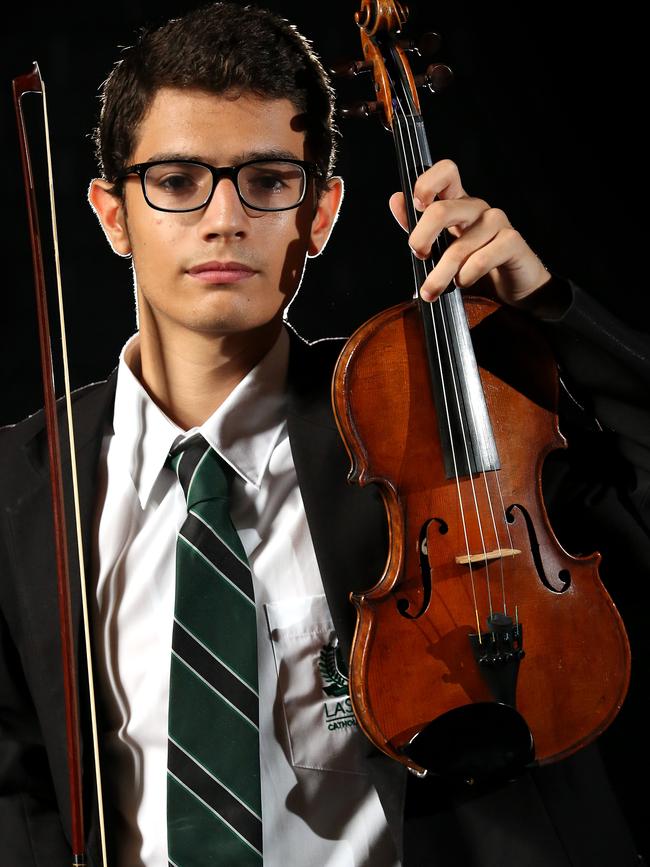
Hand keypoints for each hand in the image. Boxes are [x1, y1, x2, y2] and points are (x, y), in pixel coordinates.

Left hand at [389, 159, 550, 305]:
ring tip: (433, 289)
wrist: (512, 286)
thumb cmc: (475, 265)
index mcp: (459, 203)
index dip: (427, 183)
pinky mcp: (513, 243)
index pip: (446, 172)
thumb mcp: (442, 247)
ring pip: (461, 245)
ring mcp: (497, 223)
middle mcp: (477, 208)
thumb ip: (418, 226)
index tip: (417, 205)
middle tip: (419, 257)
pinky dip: (468, 274)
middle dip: (422, 238)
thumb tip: (396, 200)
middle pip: (443, 210)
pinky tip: (463, 281)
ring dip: (441, 273)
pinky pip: (483, 257)